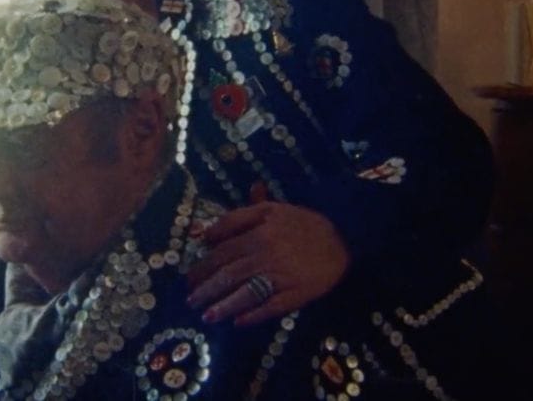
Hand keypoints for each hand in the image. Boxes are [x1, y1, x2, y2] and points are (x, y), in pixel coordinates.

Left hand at [186, 201, 349, 325]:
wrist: (344, 235)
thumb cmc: (302, 222)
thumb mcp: (270, 210)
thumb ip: (236, 218)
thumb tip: (205, 231)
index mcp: (258, 233)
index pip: (222, 252)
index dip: (202, 266)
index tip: (188, 278)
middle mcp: (266, 256)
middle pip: (229, 274)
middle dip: (206, 289)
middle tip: (191, 300)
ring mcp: (282, 276)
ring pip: (246, 293)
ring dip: (223, 306)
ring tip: (206, 316)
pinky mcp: (298, 293)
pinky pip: (272, 307)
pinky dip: (254, 315)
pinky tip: (238, 322)